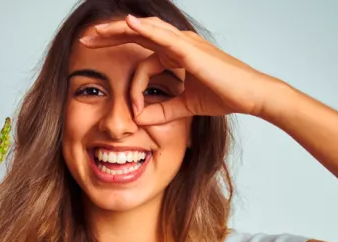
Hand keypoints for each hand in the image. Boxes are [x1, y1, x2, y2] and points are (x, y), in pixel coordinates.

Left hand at [79, 14, 282, 123]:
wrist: (251, 96)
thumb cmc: (225, 96)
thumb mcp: (185, 106)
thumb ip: (162, 110)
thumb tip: (139, 119)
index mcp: (176, 53)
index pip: (141, 50)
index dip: (122, 61)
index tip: (114, 83)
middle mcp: (178, 43)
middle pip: (137, 33)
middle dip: (110, 35)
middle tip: (86, 38)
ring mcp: (185, 43)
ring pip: (145, 31)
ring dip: (119, 29)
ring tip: (96, 31)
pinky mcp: (191, 51)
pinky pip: (164, 38)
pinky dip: (145, 30)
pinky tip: (128, 25)